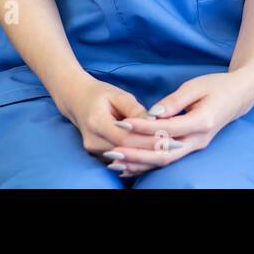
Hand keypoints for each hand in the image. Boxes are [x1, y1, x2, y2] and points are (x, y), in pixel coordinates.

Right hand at [54, 72, 181, 179]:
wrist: (76, 99)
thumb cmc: (100, 94)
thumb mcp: (118, 95)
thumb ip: (135, 109)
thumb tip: (154, 122)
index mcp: (96, 122)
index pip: (126, 138)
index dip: (149, 140)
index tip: (170, 137)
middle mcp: (93, 141)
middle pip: (127, 151)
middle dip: (153, 149)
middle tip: (177, 145)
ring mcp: (93, 150)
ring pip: (124, 158)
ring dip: (148, 155)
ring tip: (171, 149)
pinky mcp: (97, 155)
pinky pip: (120, 159)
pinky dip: (138, 156)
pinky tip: (156, 153)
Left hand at [113, 70, 253, 174]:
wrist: (239, 96)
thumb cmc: (218, 86)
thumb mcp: (195, 86)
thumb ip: (174, 101)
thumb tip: (152, 114)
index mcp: (202, 121)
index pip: (167, 129)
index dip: (143, 128)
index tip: (122, 123)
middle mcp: (199, 139)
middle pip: (164, 153)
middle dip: (136, 155)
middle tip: (112, 152)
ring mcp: (196, 146)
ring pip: (165, 161)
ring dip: (139, 164)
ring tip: (115, 163)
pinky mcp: (192, 147)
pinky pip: (168, 159)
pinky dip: (148, 164)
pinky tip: (130, 167)